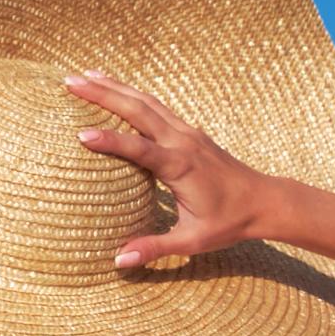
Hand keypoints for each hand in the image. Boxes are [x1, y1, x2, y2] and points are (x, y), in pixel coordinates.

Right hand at [65, 71, 292, 270]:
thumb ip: (154, 247)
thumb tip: (118, 260)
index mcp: (181, 167)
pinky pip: (157, 107)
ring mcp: (187, 132)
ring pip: (147, 102)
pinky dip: (133, 94)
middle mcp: (183, 142)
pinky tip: (116, 88)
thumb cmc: (228, 222)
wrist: (263, 201)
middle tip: (71, 82)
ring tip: (85, 76)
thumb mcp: (192, 240)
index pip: (140, 149)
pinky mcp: (189, 132)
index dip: (111, 141)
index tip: (81, 135)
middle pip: (140, 110)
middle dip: (104, 94)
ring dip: (116, 87)